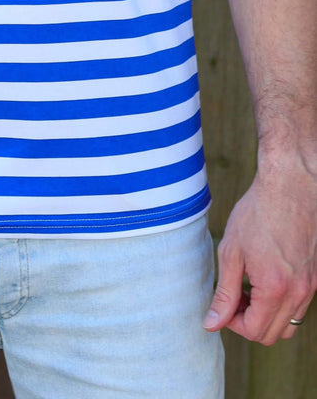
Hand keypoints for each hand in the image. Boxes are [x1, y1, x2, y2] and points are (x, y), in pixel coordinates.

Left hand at [203, 159, 316, 344]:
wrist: (290, 185)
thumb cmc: (258, 212)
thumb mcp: (232, 251)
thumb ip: (224, 293)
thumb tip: (212, 323)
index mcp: (275, 288)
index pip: (254, 330)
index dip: (232, 323)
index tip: (222, 305)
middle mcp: (299, 292)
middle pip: (273, 334)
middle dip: (249, 322)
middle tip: (233, 297)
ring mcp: (311, 285)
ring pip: (290, 323)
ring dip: (267, 315)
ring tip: (249, 287)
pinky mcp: (316, 276)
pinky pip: (300, 305)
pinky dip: (282, 303)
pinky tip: (266, 277)